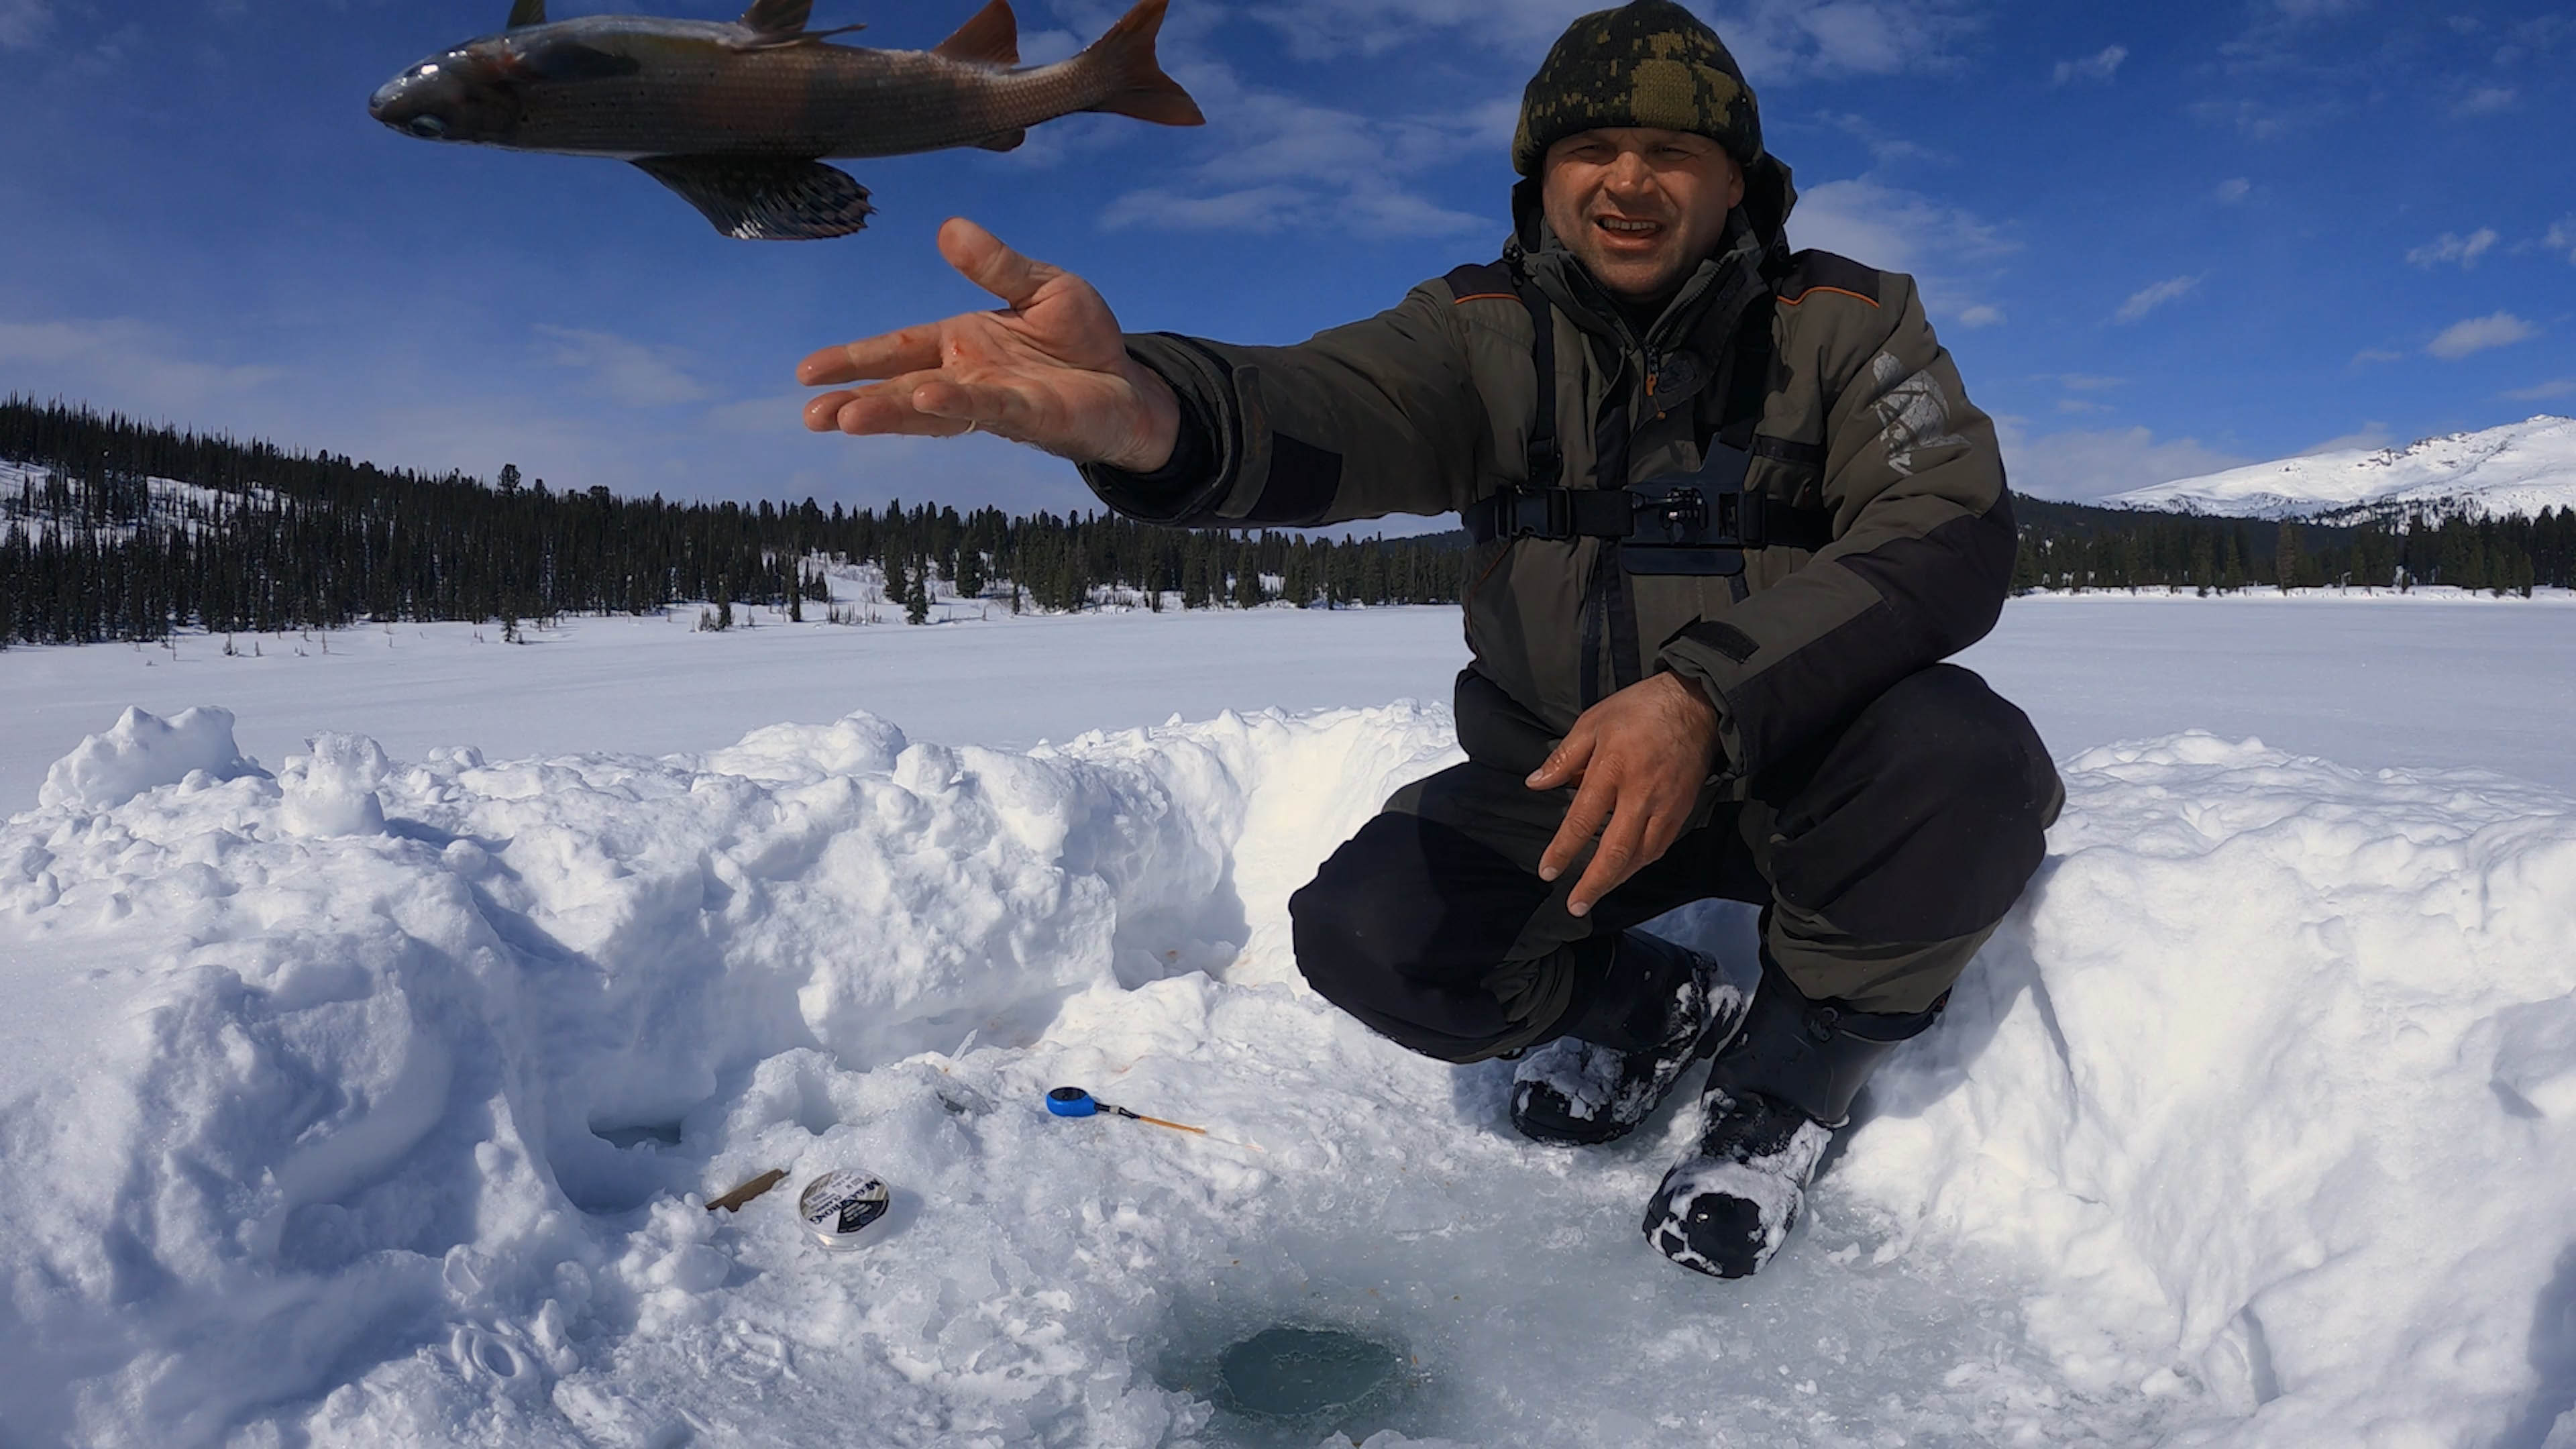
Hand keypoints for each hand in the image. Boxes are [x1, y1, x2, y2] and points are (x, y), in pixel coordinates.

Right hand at [798, 218, 1181, 470]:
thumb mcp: (1041, 286)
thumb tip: (948, 227)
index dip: (854, 358)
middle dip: (856, 399)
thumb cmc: (1081, 339)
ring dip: (890, 411)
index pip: (897, 349)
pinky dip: (955, 402)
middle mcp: (966, 377)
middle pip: (900, 387)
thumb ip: (996, 265)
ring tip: (846, 417)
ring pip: (931, 408)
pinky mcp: (1028, 417)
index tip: (806, 372)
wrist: (1129, 382)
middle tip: (812, 415)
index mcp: (960, 343)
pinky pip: (987, 408)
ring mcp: (993, 402)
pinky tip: (925, 397)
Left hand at [1527, 673, 1722, 917]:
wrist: (1696, 705)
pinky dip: (1640, 864)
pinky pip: (1659, 846)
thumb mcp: (1593, 722)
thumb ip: (1564, 757)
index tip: (1547, 872)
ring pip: (1641, 855)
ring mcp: (1665, 806)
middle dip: (1594, 883)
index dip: (1564, 850)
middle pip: (1616, 851)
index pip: (1583, 819)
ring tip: (1595, 893)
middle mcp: (1641, 795)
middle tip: (1575, 906)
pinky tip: (1625, 870)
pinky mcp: (1683, 811)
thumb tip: (1535, 784)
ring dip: (1617, 879)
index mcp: (1612, 769)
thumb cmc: (1638, 710)